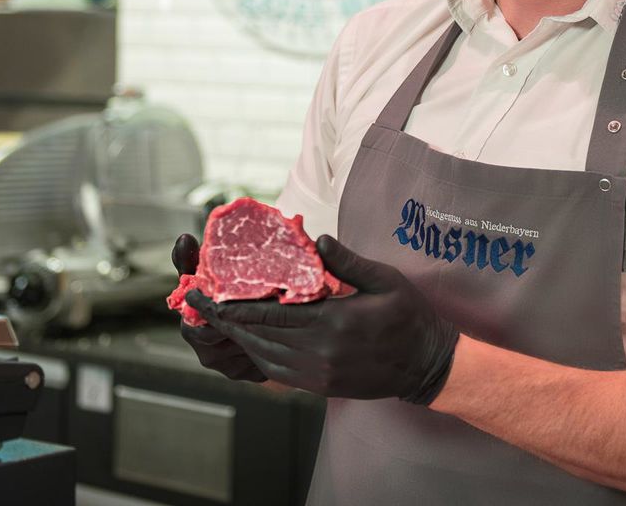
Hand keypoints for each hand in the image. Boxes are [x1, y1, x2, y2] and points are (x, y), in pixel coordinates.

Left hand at [187, 235, 458, 403]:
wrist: (426, 364)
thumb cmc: (409, 316)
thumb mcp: (384, 280)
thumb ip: (347, 261)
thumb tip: (317, 239)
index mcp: (334, 322)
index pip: (271, 314)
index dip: (234, 305)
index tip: (208, 292)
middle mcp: (321, 351)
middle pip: (259, 336)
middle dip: (226, 320)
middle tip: (198, 304)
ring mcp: (319, 372)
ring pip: (264, 356)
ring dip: (238, 339)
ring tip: (217, 320)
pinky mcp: (321, 386)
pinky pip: (279, 371)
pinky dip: (258, 355)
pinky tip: (248, 341)